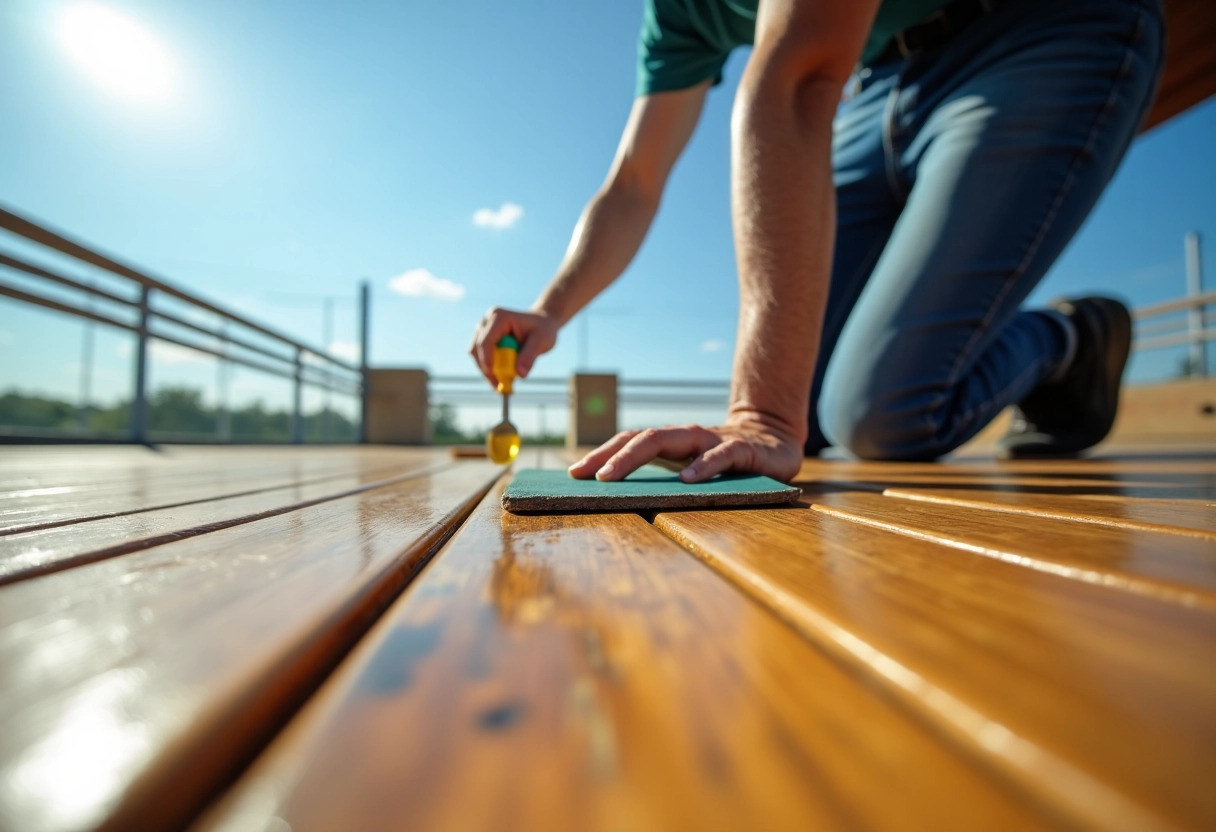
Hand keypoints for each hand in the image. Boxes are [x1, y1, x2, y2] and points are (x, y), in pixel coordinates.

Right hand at [470, 307, 558, 387]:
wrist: (541, 324)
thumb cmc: (542, 329)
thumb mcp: (541, 341)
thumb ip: (529, 356)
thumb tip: (521, 375)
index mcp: (499, 317)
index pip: (486, 341)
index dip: (487, 360)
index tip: (495, 378)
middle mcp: (487, 321)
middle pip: (477, 348)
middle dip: (487, 369)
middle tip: (499, 387)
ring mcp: (483, 329)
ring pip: (476, 354)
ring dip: (487, 370)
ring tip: (502, 385)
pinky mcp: (482, 338)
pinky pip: (480, 356)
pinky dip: (489, 369)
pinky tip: (501, 378)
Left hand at [568, 415, 802, 483]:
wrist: (776, 440)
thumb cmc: (725, 461)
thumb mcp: (690, 468)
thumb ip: (664, 476)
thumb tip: (618, 496)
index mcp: (672, 443)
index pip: (630, 442)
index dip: (601, 455)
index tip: (574, 474)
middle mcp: (687, 437)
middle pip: (643, 438)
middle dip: (611, 455)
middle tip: (587, 476)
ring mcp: (713, 440)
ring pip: (671, 440)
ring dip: (638, 456)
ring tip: (614, 475)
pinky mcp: (742, 450)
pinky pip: (720, 456)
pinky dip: (703, 465)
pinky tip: (688, 479)